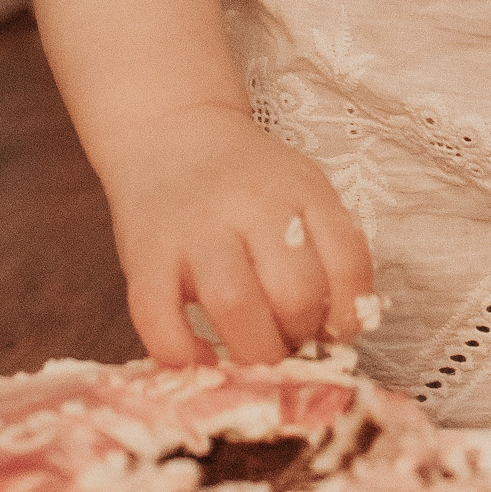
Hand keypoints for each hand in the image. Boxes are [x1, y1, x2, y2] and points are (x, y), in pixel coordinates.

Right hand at [100, 103, 375, 368]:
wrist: (170, 133)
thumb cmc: (246, 179)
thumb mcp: (300, 189)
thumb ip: (326, 246)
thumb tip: (335, 334)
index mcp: (301, 189)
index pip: (346, 262)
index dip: (346, 315)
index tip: (332, 334)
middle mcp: (251, 205)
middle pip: (294, 291)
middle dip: (299, 338)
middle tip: (287, 343)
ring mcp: (194, 230)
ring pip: (234, 305)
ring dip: (252, 352)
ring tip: (252, 356)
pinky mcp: (143, 256)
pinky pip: (159, 319)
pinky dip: (182, 354)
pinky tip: (199, 359)